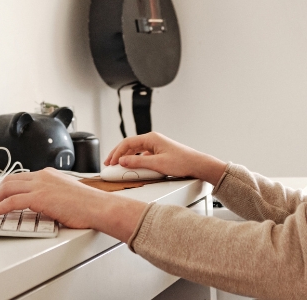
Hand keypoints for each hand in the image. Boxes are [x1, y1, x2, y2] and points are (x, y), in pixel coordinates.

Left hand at [0, 168, 145, 241]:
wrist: (98, 207)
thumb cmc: (88, 205)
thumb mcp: (65, 196)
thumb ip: (51, 197)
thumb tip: (41, 208)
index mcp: (49, 174)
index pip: (21, 177)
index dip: (6, 187)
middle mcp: (43, 176)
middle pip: (10, 180)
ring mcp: (40, 185)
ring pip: (7, 188)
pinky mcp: (38, 197)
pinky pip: (11, 201)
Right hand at [104, 131, 227, 185]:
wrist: (197, 165)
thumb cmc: (182, 162)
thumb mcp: (157, 164)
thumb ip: (138, 162)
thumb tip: (123, 161)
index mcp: (151, 138)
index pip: (127, 143)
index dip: (117, 152)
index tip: (111, 162)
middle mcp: (153, 140)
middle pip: (130, 145)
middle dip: (118, 154)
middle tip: (109, 164)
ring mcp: (156, 146)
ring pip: (135, 150)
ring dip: (126, 158)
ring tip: (117, 166)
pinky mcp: (159, 153)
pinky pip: (142, 155)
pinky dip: (134, 160)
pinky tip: (132, 167)